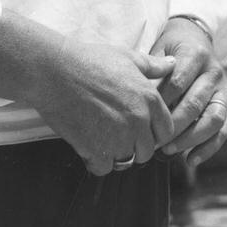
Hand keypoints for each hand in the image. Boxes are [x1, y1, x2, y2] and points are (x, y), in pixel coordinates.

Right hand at [29, 39, 177, 176]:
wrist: (54, 71)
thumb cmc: (90, 60)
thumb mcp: (128, 57)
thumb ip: (153, 66)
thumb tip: (173, 64)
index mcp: (150, 100)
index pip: (166, 131)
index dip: (154, 132)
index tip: (140, 129)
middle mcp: (139, 121)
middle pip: (147, 150)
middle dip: (135, 146)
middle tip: (117, 135)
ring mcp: (118, 137)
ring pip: (127, 161)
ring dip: (116, 154)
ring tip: (102, 139)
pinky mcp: (95, 149)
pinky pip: (104, 168)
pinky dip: (96, 162)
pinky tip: (89, 148)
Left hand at [151, 18, 226, 169]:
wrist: (194, 38)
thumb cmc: (170, 49)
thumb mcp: (159, 49)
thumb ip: (152, 70)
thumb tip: (137, 99)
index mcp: (196, 54)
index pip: (178, 82)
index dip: (160, 102)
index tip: (143, 117)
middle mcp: (214, 72)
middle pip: (195, 103)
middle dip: (173, 125)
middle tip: (153, 141)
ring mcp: (224, 90)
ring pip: (213, 119)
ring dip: (190, 139)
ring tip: (169, 152)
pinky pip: (223, 130)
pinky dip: (208, 148)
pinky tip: (190, 161)